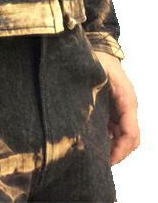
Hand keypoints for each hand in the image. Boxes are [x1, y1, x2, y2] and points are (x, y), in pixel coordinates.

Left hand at [94, 51, 139, 165]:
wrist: (101, 49)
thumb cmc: (97, 60)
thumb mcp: (95, 74)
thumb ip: (92, 90)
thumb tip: (83, 110)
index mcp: (127, 101)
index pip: (130, 133)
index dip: (120, 150)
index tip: (107, 161)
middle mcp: (128, 107)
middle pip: (130, 139)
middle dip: (117, 153)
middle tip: (98, 163)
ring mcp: (122, 108)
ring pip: (123, 136)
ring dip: (112, 147)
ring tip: (93, 157)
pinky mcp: (115, 108)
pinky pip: (116, 129)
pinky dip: (108, 138)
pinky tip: (93, 142)